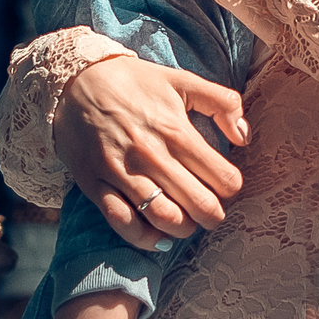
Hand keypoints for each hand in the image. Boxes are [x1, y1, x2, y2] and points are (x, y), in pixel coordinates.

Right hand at [54, 54, 248, 248]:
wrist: (74, 82)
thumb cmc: (134, 82)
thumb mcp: (182, 80)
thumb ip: (223, 103)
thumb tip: (244, 138)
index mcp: (176, 130)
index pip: (223, 178)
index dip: (231, 186)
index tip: (225, 184)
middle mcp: (151, 155)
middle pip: (200, 204)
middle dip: (214, 215)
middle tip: (212, 211)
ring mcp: (121, 173)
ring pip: (165, 218)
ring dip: (184, 228)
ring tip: (187, 221)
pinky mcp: (95, 185)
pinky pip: (123, 223)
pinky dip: (145, 238)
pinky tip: (158, 236)